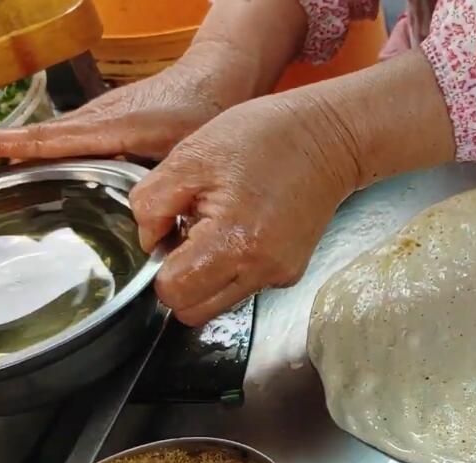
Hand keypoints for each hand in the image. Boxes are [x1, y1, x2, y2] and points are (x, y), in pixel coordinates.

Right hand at [0, 45, 256, 161]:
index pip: (51, 140)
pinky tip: (40, 165)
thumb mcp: (185, 152)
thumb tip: (146, 223)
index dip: (14, 147)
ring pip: (54, 136)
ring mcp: (100, 114)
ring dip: (24, 150)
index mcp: (111, 127)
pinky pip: (69, 133)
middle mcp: (97, 117)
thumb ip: (164, 185)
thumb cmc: (203, 113)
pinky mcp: (108, 116)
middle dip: (6, 152)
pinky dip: (48, 145)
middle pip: (43, 139)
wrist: (216, 77)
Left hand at [129, 89, 357, 325]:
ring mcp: (279, 274)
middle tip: (185, 239)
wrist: (328, 138)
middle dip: (179, 282)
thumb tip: (147, 239)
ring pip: (218, 305)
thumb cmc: (265, 138)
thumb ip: (152, 202)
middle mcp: (260, 269)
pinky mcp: (290, 272)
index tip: (169, 234)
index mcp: (233, 241)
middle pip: (193, 312)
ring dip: (204, 280)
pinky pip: (245, 287)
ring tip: (213, 233)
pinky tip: (240, 232)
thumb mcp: (191, 155)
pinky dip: (232, 269)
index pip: (173, 291)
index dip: (159, 267)